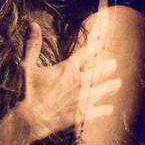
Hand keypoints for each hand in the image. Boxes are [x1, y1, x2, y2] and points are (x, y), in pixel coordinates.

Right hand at [16, 22, 121, 140]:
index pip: (85, 54)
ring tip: (118, 83)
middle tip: (114, 63)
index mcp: (67, 69)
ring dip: (109, 87)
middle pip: (97, 72)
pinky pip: (95, 113)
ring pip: (100, 91)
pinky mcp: (79, 116)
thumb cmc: (26, 92)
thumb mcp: (27, 66)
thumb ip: (33, 45)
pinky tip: (110, 109)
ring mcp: (80, 100)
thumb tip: (32, 24)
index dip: (94, 47)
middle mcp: (78, 83)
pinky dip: (103, 111)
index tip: (102, 43)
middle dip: (106, 67)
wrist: (29, 119)